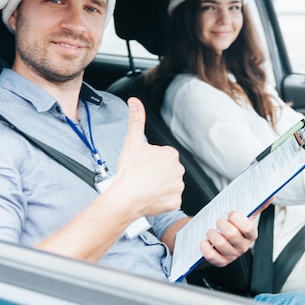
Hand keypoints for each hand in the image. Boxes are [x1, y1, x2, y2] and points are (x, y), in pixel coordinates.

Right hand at [109, 97, 184, 217]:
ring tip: (145, 187)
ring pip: (169, 184)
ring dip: (159, 186)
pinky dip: (161, 199)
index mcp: (171, 154)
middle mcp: (178, 169)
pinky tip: (150, 197)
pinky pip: (170, 199)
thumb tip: (135, 102)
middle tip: (142, 176)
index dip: (150, 161)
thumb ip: (136, 120)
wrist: (125, 198)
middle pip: (166, 170)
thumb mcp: (132, 142)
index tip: (142, 165)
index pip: (162, 156)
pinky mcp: (175, 202)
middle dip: (156, 173)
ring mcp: (178, 187)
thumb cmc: (129, 172)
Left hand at [200, 211, 257, 267]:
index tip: (230, 213)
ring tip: (211, 231)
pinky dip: (205, 246)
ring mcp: (232, 256)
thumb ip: (256, 206)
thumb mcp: (244, 216)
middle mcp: (243, 247)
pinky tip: (205, 241)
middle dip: (221, 223)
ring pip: (219, 243)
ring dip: (211, 233)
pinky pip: (210, 255)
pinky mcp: (220, 262)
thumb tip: (270, 196)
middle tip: (218, 221)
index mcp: (251, 235)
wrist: (219, 239)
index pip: (247, 227)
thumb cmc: (232, 225)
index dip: (236, 218)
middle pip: (231, 233)